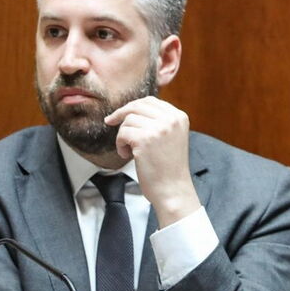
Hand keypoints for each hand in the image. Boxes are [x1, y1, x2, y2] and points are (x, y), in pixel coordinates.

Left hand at [105, 96, 200, 227]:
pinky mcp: (145, 139)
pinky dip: (120, 144)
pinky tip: (127, 155)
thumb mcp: (171, 137)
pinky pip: (122, 133)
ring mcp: (159, 128)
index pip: (151, 101)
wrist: (172, 189)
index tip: (120, 115)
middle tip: (110, 122)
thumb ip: (159, 121)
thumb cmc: (168, 167)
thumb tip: (132, 109)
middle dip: (121, 114)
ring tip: (129, 150)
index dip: (133, 106)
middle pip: (137, 106)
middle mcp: (171, 119)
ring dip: (122, 135)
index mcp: (179, 117)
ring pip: (128, 120)